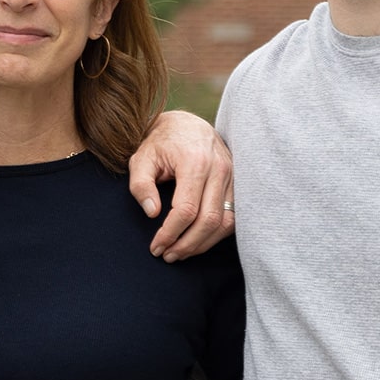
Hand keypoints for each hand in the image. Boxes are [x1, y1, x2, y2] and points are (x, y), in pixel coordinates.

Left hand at [128, 110, 234, 260]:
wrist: (187, 124)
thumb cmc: (161, 142)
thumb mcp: (141, 158)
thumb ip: (141, 184)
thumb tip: (152, 213)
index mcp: (194, 162)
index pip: (186, 210)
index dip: (170, 233)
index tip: (156, 247)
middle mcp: (219, 169)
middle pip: (208, 220)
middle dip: (186, 244)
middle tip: (167, 255)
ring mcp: (232, 176)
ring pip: (225, 222)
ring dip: (203, 244)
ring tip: (180, 253)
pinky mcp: (238, 183)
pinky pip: (234, 216)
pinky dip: (217, 234)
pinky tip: (198, 241)